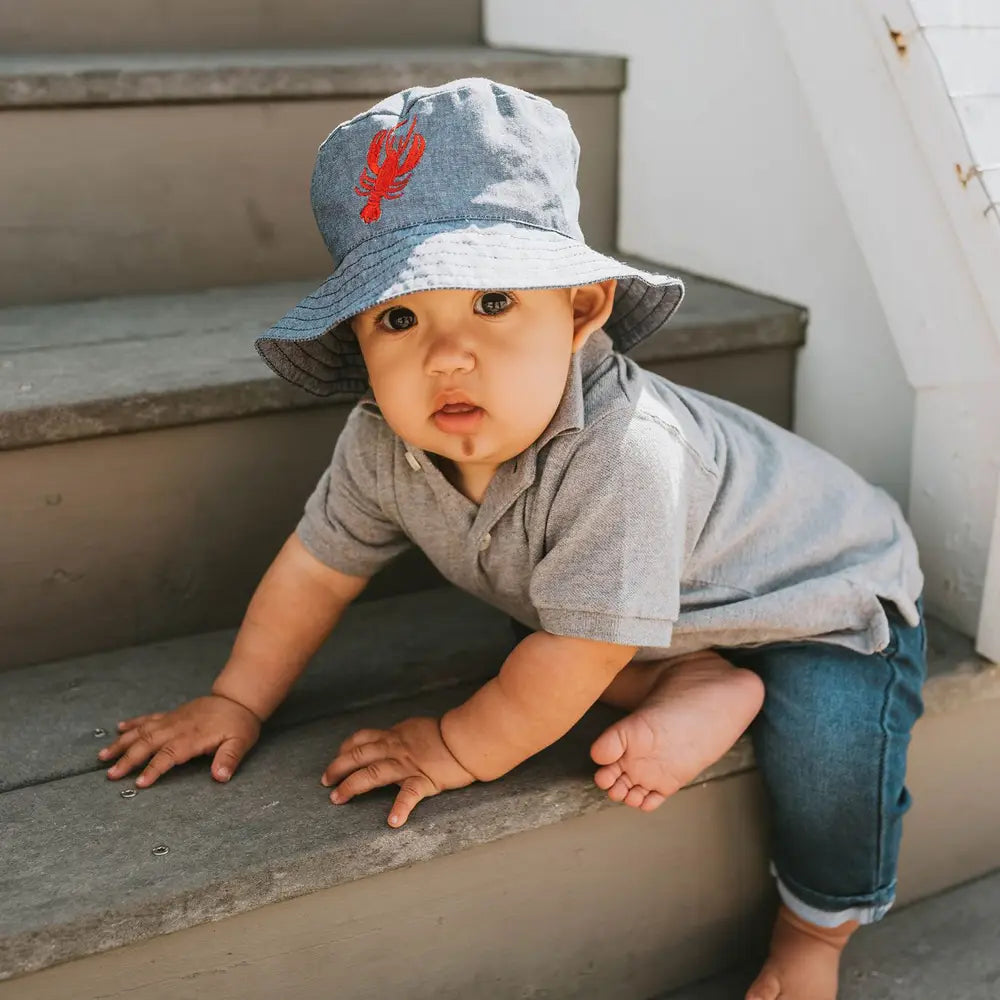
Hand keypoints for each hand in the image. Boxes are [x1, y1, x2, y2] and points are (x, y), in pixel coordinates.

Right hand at [97, 694, 261, 787]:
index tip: (139, 783)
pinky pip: (149, 718)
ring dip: (122, 742)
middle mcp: (178, 727)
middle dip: (128, 759)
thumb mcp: (240, 741)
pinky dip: (133, 723)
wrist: (238, 699)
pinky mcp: (172, 714)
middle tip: (111, 774)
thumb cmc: (239, 723)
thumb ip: (229, 758)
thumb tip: (221, 776)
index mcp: (193, 737)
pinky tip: (119, 729)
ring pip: (142, 731)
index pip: (169, 755)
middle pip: (148, 743)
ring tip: (103, 756)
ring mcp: (172, 719)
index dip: (154, 769)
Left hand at [321, 716, 475, 827]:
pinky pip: (408, 795)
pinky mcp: (423, 780)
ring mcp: (407, 765)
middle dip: (338, 768)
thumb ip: (403, 737)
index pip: (362, 739)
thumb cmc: (448, 734)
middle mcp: (395, 749)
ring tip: (338, 799)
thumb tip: (392, 741)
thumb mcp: (418, 728)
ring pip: (372, 774)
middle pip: (359, 756)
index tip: (336, 758)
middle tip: (325, 782)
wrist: (468, 738)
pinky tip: (392, 821)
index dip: (345, 749)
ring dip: (352, 786)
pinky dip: (400, 808)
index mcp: (395, 736)